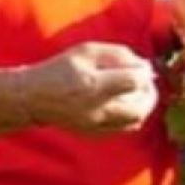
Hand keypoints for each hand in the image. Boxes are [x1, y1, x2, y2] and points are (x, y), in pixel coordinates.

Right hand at [16, 42, 157, 133]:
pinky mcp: (94, 134)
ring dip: (144, 105)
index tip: (141, 67)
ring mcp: (95, 125)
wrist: (34, 97)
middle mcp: (96, 108)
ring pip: (136, 121)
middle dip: (150, 93)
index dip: (144, 73)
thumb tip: (145, 66)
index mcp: (93, 84)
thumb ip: (118, 55)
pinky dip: (133, 115)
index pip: (133, 82)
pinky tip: (127, 103)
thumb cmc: (61, 68)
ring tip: (139, 92)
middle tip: (146, 82)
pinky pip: (125, 128)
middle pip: (140, 108)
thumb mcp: (87, 51)